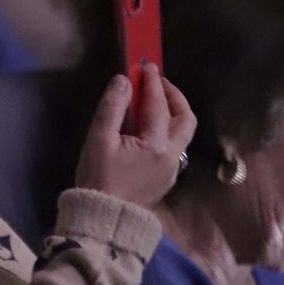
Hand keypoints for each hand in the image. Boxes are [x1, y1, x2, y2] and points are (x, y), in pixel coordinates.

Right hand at [74, 64, 197, 207]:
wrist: (103, 219)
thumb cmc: (98, 179)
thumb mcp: (99, 139)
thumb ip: (113, 107)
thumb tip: (124, 81)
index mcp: (157, 145)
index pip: (158, 104)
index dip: (152, 82)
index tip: (146, 64)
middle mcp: (172, 155)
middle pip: (185, 118)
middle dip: (173, 96)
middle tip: (156, 82)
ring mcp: (173, 168)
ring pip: (183, 133)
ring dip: (172, 112)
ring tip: (153, 102)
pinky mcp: (166, 178)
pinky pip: (174, 146)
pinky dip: (167, 128)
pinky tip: (148, 127)